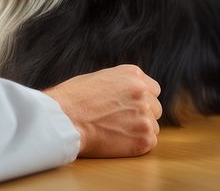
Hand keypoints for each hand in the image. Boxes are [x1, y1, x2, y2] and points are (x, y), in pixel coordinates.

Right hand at [42, 65, 161, 157]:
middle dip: (141, 115)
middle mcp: (143, 92)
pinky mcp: (145, 138)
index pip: (153, 89)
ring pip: (152, 126)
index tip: (129, 107)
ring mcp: (145, 115)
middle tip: (120, 122)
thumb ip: (119, 85)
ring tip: (114, 131)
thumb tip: (126, 96)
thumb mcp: (98, 79)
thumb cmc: (72, 99)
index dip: (141, 100)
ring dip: (138, 130)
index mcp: (132, 75)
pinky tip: (116, 141)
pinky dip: (135, 144)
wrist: (64, 119)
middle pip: (155, 108)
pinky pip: (149, 143)